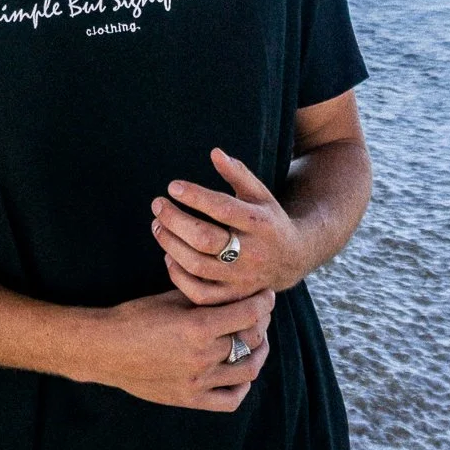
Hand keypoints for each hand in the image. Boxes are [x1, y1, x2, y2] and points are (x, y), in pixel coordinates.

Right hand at [93, 287, 273, 411]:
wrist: (106, 348)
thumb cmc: (136, 317)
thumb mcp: (172, 298)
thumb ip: (205, 298)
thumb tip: (234, 292)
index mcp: (199, 327)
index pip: (249, 314)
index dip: (264, 302)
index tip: (267, 295)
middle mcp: (203, 356)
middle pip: (251, 340)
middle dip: (261, 323)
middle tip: (260, 313)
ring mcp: (198, 382)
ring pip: (247, 370)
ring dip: (258, 353)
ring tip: (256, 341)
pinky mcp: (190, 399)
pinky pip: (230, 400)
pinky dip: (242, 386)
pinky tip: (240, 371)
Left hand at [151, 148, 306, 304]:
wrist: (291, 260)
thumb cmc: (268, 220)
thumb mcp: (260, 194)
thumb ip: (238, 173)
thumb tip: (215, 152)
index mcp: (260, 223)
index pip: (223, 209)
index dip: (195, 196)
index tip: (172, 186)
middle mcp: (252, 253)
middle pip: (205, 239)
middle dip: (175, 220)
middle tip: (157, 205)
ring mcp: (242, 278)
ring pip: (197, 265)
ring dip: (170, 244)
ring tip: (157, 225)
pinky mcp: (232, 297)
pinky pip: (199, 293)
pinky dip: (178, 276)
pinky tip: (169, 256)